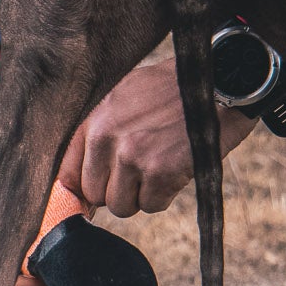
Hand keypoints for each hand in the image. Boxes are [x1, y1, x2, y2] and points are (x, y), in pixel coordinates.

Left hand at [58, 56, 259, 216]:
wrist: (218, 79)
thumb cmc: (171, 92)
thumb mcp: (122, 98)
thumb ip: (97, 136)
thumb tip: (76, 191)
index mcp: (91, 118)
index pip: (66, 175)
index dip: (84, 188)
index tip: (102, 187)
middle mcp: (104, 136)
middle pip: (95, 195)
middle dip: (117, 190)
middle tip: (141, 169)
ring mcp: (131, 155)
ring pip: (121, 206)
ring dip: (141, 194)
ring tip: (159, 166)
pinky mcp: (159, 172)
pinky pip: (151, 206)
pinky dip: (165, 195)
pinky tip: (175, 168)